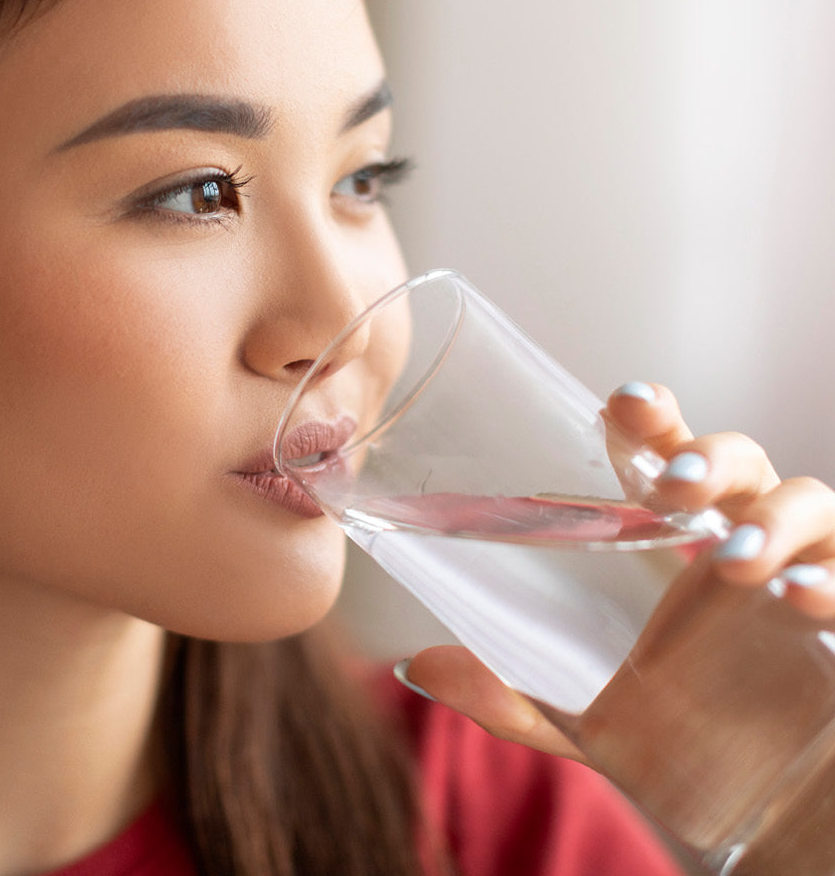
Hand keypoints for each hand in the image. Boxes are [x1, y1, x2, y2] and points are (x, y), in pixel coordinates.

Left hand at [401, 381, 834, 761]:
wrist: (747, 802)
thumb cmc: (665, 731)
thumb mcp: (577, 715)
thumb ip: (504, 692)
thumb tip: (412, 667)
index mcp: (667, 540)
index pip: (660, 454)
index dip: (649, 418)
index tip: (621, 402)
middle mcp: (734, 537)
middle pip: (734, 458)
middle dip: (706, 456)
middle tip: (670, 486)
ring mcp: (796, 569)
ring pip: (803, 499)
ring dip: (768, 520)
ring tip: (731, 561)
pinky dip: (829, 580)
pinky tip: (800, 601)